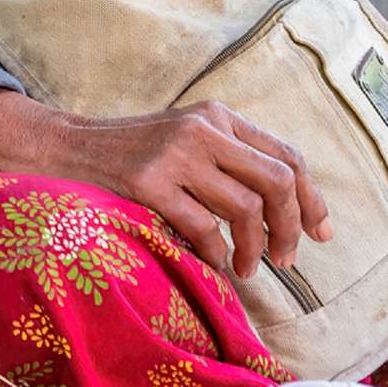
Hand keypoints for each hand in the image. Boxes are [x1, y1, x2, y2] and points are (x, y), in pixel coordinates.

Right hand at [0, 88, 330, 277]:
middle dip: (292, 227)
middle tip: (288, 260)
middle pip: (277, 180)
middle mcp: (203, 129)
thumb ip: (231, 163)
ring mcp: (176, 155)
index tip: (323, 234)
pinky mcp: (149, 184)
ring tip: (248, 269)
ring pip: (246, 208)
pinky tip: (212, 264)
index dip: (312, 199)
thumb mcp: (186, 143)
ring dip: (256, 249)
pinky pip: (204, 229)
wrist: (65, 151)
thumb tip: (291, 212)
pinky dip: (217, 255)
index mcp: (218, 117)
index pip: (286, 156)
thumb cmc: (132, 159)